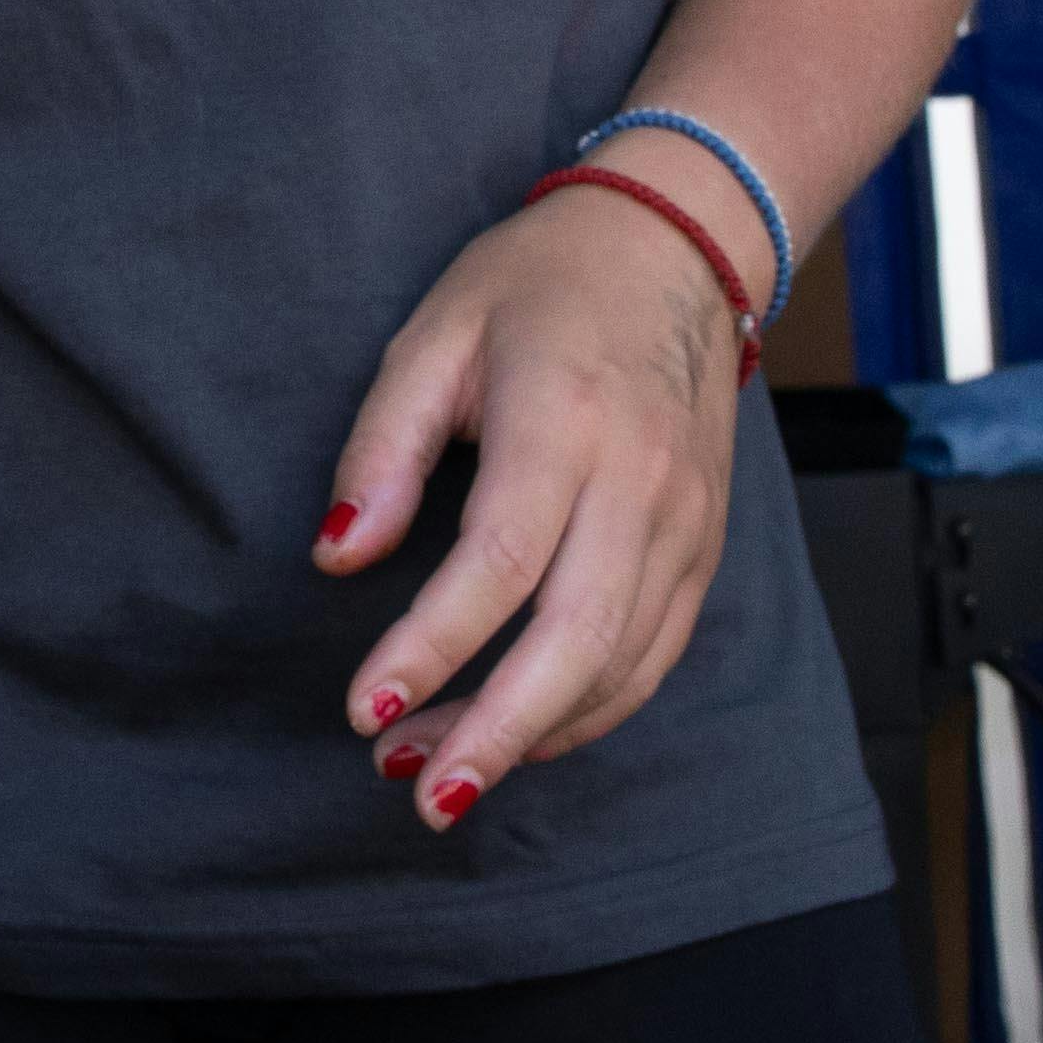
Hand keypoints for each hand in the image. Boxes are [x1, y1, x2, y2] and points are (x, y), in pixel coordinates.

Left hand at [313, 187, 752, 827]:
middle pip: (577, 636)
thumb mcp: (434, 335)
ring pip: (620, 663)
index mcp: (566, 418)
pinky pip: (651, 655)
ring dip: (531, 735)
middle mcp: (641, 480)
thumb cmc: (539, 285)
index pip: (501, 559)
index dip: (431, 646)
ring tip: (438, 775)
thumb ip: (383, 448)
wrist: (677, 248)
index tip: (364, 708)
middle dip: (495, 731)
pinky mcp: (705, 547)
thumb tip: (338, 554)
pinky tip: (517, 735)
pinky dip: (586, 712)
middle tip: (418, 794)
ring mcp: (686, 521)